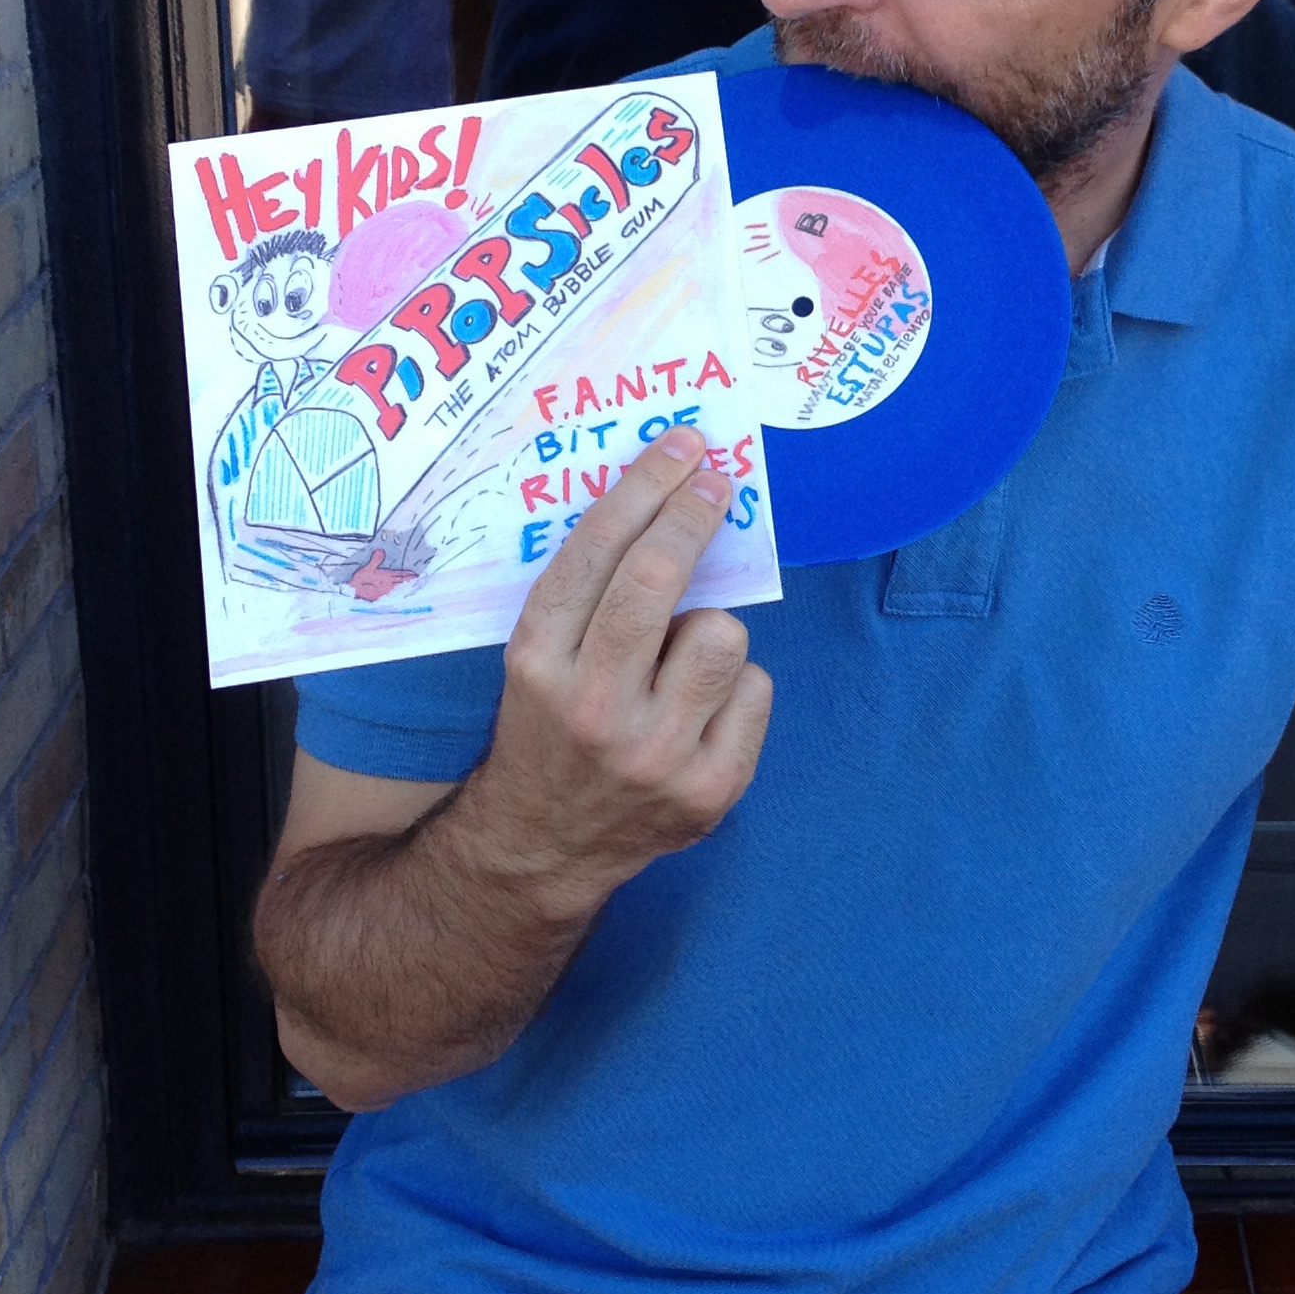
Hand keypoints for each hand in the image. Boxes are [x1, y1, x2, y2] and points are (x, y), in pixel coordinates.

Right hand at [444, 430, 771, 920]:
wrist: (542, 846)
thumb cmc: (550, 728)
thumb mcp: (537, 660)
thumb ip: (590, 595)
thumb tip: (670, 499)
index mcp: (537, 664)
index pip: (596, 554)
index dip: (646, 488)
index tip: (684, 447)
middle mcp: (592, 708)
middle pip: (657, 580)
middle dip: (694, 515)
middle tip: (715, 485)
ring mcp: (655, 754)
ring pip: (724, 634)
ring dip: (711, 629)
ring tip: (682, 658)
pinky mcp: (709, 789)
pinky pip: (756, 690)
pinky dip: (736, 688)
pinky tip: (700, 709)